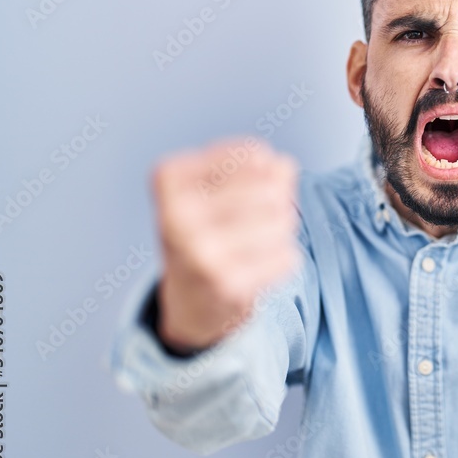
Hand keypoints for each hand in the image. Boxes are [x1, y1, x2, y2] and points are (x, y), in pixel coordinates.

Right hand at [151, 138, 301, 351]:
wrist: (189, 303)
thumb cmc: (204, 231)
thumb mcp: (210, 187)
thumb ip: (251, 166)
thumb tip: (282, 166)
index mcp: (169, 180)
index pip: (253, 154)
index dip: (266, 165)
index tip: (246, 182)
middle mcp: (176, 216)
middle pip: (272, 189)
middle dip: (278, 199)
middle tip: (258, 215)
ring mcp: (201, 254)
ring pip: (283, 220)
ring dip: (282, 227)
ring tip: (258, 239)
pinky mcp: (228, 286)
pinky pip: (288, 256)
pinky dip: (284, 257)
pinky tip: (259, 265)